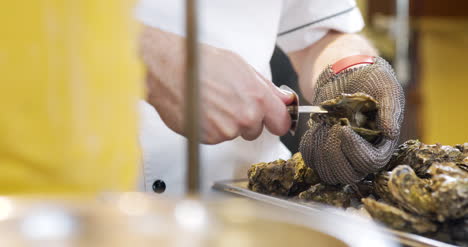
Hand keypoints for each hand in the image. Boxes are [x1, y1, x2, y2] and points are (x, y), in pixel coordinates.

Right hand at [140, 26, 293, 143]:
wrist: (170, 70)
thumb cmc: (202, 63)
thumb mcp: (241, 67)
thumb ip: (267, 88)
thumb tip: (283, 99)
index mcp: (258, 97)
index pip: (281, 123)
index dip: (276, 121)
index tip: (272, 119)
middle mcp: (245, 116)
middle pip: (256, 130)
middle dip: (247, 120)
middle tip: (230, 102)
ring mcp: (227, 130)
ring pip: (235, 134)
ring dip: (227, 123)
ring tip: (212, 103)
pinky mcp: (209, 138)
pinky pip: (217, 137)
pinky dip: (211, 128)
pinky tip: (202, 111)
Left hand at [299, 56, 404, 183]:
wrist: (346, 74)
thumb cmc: (370, 80)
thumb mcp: (386, 87)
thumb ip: (390, 109)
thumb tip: (390, 133)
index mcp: (382, 143)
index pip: (371, 162)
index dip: (355, 151)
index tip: (343, 129)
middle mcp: (362, 154)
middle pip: (348, 174)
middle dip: (334, 154)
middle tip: (331, 127)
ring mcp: (341, 154)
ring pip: (328, 172)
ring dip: (320, 150)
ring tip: (323, 125)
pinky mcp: (323, 150)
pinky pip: (312, 160)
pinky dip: (309, 147)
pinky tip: (315, 128)